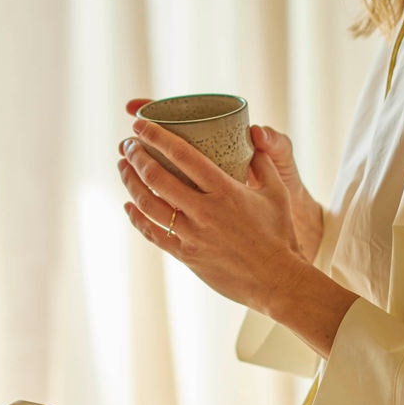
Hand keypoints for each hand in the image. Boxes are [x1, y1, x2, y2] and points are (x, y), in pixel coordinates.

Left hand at [115, 110, 353, 349]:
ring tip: (123, 167)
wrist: (277, 280)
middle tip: (128, 144)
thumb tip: (252, 137)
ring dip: (131, 183)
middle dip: (137, 156)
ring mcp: (192, 235)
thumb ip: (263, 162)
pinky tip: (129, 206)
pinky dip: (137, 218)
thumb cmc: (280, 234)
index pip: (183, 155)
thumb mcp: (277, 192)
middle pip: (157, 177)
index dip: (156, 136)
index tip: (140, 124)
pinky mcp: (186, 255)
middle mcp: (204, 211)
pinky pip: (153, 234)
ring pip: (149, 205)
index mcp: (225, 190)